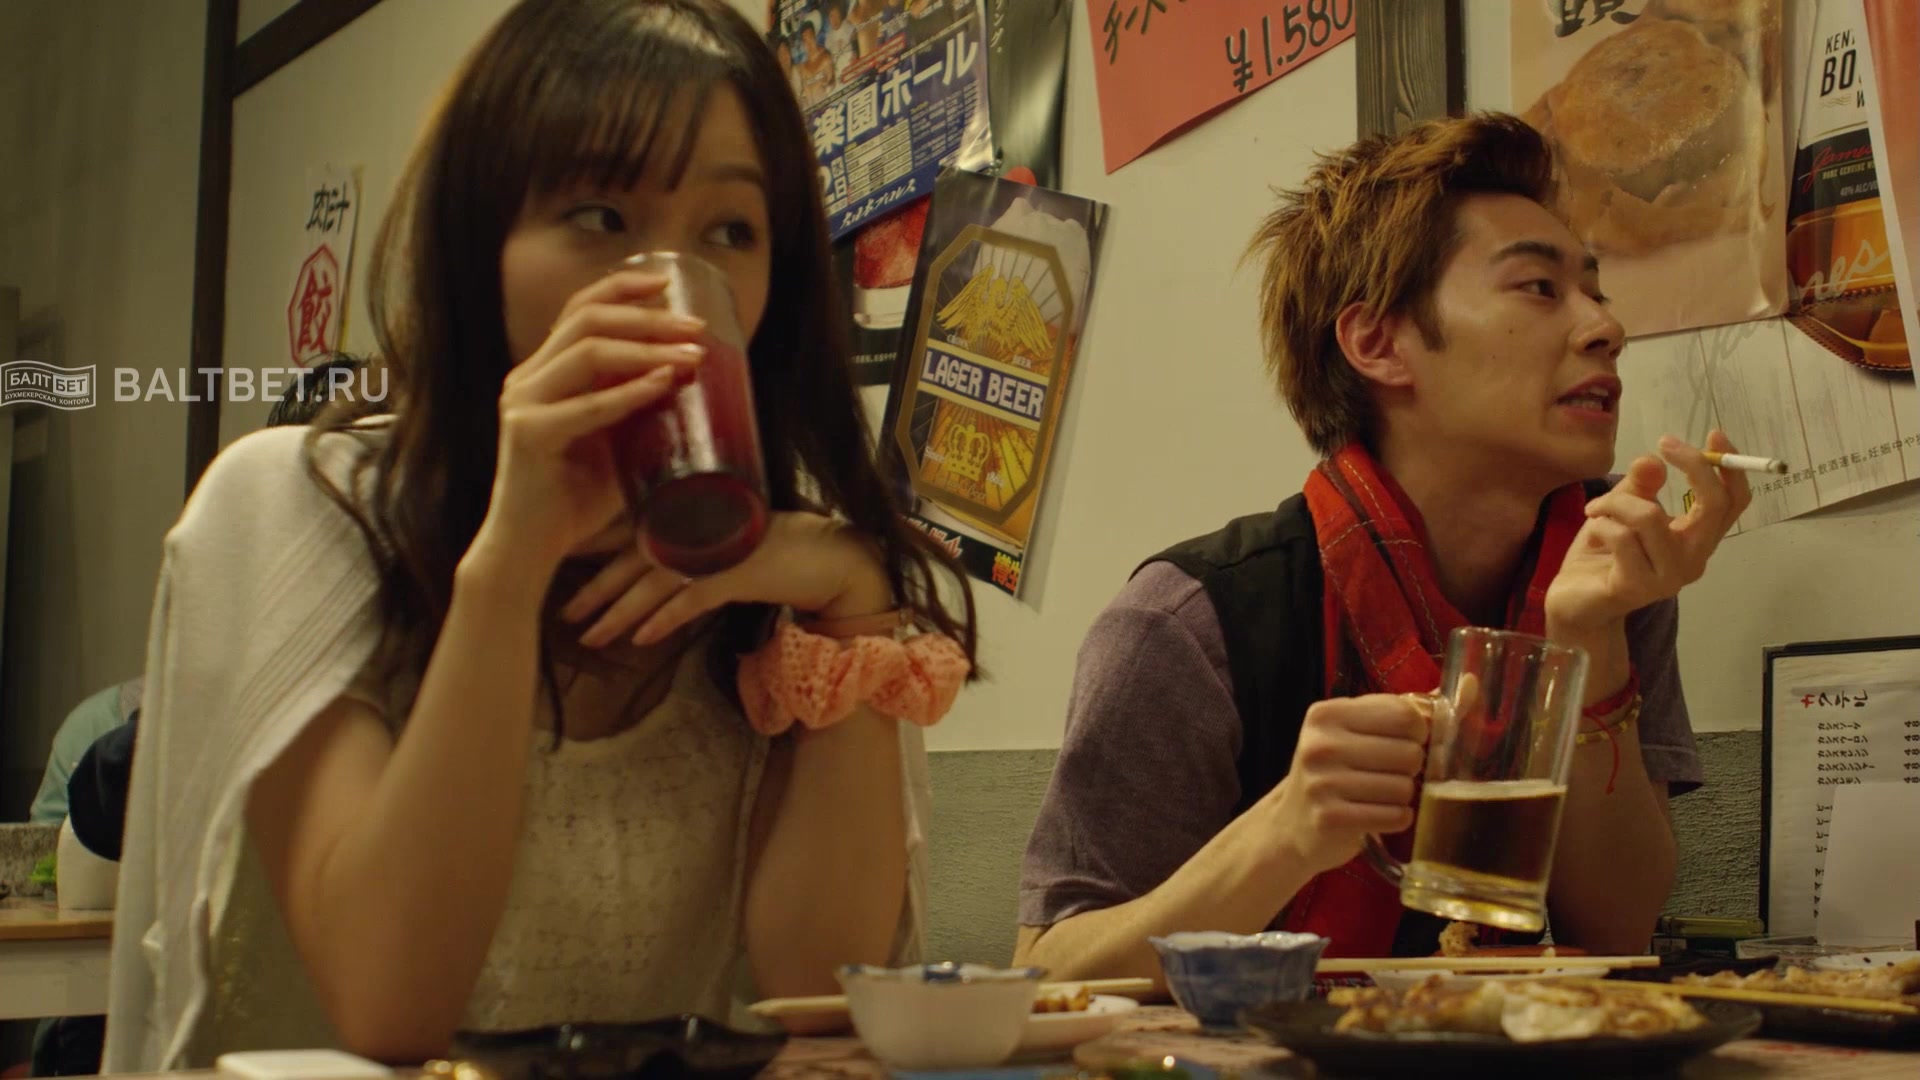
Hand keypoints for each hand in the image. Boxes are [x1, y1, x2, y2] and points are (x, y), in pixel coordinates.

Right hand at [467, 270, 707, 573]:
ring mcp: (522, 403)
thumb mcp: (614, 442)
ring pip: (588, 352)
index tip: (668, 284)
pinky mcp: (527, 434)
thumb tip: (695, 383)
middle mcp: (527, 378)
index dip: (622, 288)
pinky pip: (585, 406)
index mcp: (542, 372)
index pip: (579, 309)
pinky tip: (664, 384)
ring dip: (648, 349)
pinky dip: (629, 392)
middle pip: (588, 320)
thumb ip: (638, 411)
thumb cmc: (575, 501)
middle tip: (696, 329)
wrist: (530, 549)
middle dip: (648, 318)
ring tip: (692, 355)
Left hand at [558, 512, 893, 647]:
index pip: (636, 528)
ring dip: (620, 612)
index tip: (570, 569)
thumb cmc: (787, 549)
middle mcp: (704, 525)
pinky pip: (692, 599)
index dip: (599, 549)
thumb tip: (656, 569)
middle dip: (597, 588)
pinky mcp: (741, 571)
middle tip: (566, 613)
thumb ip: (697, 544)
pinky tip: (640, 639)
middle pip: (636, 558)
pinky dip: (664, 619)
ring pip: (656, 582)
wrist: (838, 558)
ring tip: (591, 637)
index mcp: (698, 511)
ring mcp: (721, 547)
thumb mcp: (733, 541)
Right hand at [1262, 694, 1427, 876]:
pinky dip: (1396, 819)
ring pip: (1404, 788)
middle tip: (1386, 774)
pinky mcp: (1330, 818)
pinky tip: (1376, 815)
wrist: (1292, 824)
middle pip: (1410, 753)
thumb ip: (1415, 708)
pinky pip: (1394, 817)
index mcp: (1328, 713)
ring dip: (1402, 796)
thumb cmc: (1339, 769)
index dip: (1418, 733)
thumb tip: (1473, 682)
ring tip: (1378, 796)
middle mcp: (1321, 744)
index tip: (1401, 742)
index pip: (1406, 715)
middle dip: (1410, 769)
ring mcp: (1322, 782)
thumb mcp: (1364, 730)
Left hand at [1545, 430, 1751, 634]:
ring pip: (1650, 516)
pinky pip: (1620, 536)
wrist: (1574, 603)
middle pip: (1713, 505)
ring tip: (1597, 509)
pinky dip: (1600, 524)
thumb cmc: (1603, 555)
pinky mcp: (1637, 587)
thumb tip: (1653, 459)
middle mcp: (1693, 560)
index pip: (1732, 503)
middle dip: (1693, 466)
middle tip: (1662, 446)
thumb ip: (1641, 486)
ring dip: (1617, 501)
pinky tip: (1593, 532)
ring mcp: (1668, 577)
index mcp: (1696, 540)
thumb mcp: (1622, 510)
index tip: (1714, 434)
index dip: (1730, 467)